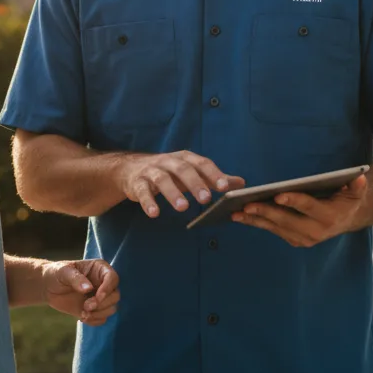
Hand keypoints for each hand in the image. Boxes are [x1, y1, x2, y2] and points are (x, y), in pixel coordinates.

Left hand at [43, 259, 119, 325]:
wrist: (48, 287)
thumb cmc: (56, 273)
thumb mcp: (64, 272)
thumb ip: (76, 278)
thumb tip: (89, 288)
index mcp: (99, 269)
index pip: (113, 278)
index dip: (108, 289)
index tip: (97, 297)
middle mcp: (103, 283)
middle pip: (115, 296)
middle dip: (102, 304)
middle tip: (86, 306)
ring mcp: (100, 297)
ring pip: (111, 308)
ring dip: (98, 314)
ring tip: (83, 314)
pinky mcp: (94, 310)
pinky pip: (103, 318)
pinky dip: (94, 321)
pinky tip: (82, 317)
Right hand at [116, 151, 244, 217]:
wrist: (131, 169)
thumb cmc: (168, 172)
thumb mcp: (191, 172)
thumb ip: (214, 178)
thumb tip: (241, 183)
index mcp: (184, 158)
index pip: (201, 163)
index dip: (213, 174)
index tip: (225, 187)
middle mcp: (168, 162)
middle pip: (183, 169)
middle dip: (194, 183)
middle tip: (205, 199)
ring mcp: (152, 172)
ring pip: (162, 179)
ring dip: (172, 193)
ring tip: (183, 207)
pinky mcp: (138, 184)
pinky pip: (143, 192)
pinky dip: (148, 202)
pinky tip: (154, 214)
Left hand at [231, 173, 371, 246]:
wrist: (348, 218)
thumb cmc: (348, 198)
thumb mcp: (356, 191)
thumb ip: (357, 185)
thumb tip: (360, 177)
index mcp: (329, 217)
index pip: (309, 207)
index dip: (294, 201)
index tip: (278, 195)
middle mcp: (315, 232)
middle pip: (286, 220)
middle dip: (266, 212)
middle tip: (246, 205)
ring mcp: (303, 239)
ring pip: (276, 228)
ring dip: (255, 220)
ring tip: (235, 212)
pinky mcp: (294, 240)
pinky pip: (273, 231)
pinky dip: (257, 223)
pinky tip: (241, 216)